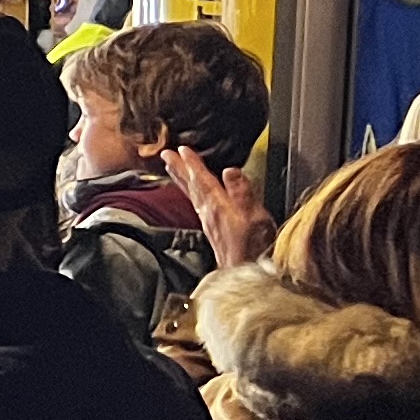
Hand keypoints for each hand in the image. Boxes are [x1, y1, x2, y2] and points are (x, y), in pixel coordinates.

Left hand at [169, 147, 274, 270]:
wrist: (246, 271)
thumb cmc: (254, 246)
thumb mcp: (255, 215)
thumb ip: (242, 191)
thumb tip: (230, 170)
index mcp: (218, 204)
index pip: (201, 179)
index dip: (192, 163)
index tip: (181, 149)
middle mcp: (208, 211)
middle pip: (190, 185)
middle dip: (179, 168)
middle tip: (165, 154)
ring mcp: (208, 220)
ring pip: (191, 193)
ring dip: (181, 179)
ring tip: (172, 167)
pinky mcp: (211, 228)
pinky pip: (196, 203)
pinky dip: (191, 193)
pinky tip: (192, 194)